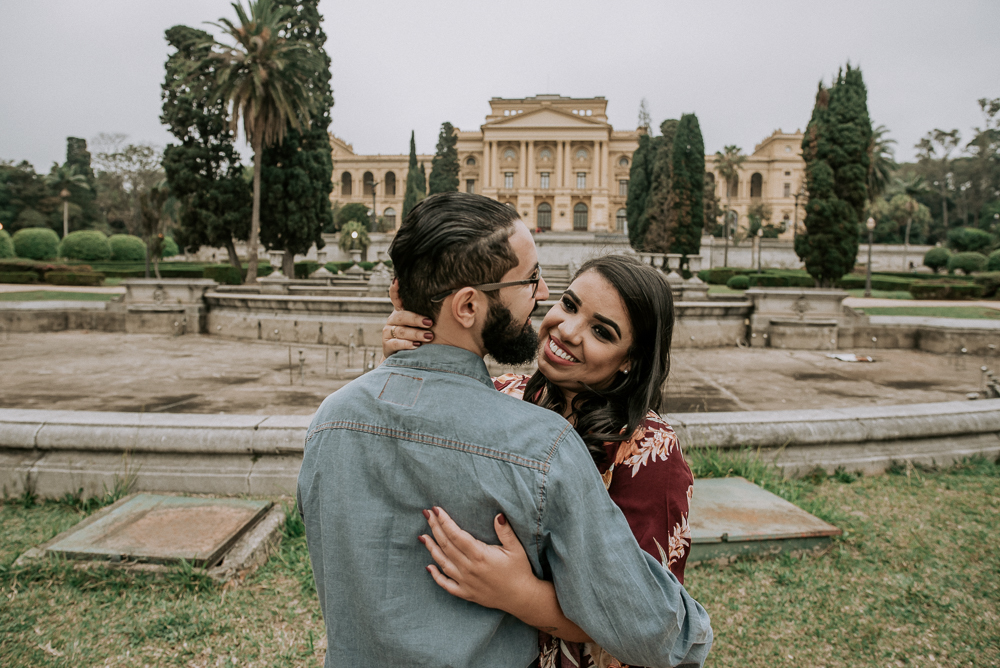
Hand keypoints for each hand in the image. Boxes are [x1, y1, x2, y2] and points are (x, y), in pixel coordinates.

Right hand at [382, 279, 433, 356]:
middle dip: (416, 319)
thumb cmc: (418, 335)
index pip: (395, 297)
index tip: (397, 280)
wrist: (403, 355)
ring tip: (429, 336)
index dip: (395, 289)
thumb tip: (456, 301)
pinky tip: (416, 345)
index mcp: (401, 311)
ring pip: (401, 331)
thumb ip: (430, 312)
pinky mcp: (387, 344)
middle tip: (430, 322)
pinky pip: (397, 343)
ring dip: (416, 333)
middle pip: (402, 316)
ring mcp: (389, 332)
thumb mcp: (422, 323)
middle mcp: (393, 319)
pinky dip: (407, 344)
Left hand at [419, 507, 538, 616]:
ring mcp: (465, 582)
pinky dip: (436, 576)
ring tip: (422, 536)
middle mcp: (469, 568)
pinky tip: (428, 567)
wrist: (521, 598)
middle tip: (427, 514)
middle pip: (446, 545)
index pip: (456, 535)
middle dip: (435, 528)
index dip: (445, 521)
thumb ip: (505, 531)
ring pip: (443, 563)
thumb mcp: (516, 548)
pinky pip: (446, 585)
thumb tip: (498, 514)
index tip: (436, 509)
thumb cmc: (519, 571)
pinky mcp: (466, 593)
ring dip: (432, 548)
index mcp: (480, 555)